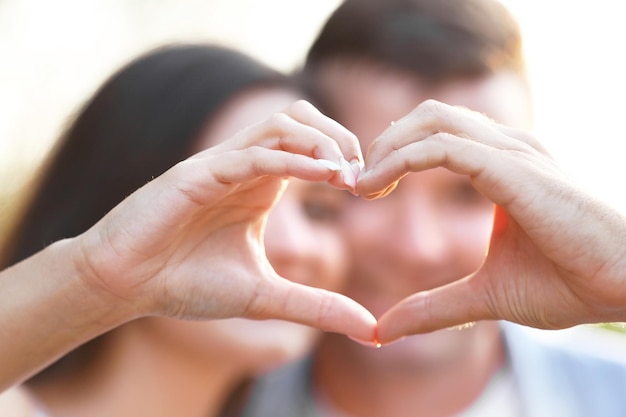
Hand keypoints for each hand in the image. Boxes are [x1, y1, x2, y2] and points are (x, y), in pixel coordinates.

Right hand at [74, 100, 374, 341]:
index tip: (372, 189)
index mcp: (262, 185)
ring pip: (279, 125)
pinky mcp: (197, 173)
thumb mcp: (265, 295)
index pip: (313, 148)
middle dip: (340, 138)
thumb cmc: (188, 283)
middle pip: (302, 120)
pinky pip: (251, 154)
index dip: (347, 159)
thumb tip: (370, 330)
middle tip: (363, 175)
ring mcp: (221, 165)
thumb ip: (316, 306)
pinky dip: (289, 159)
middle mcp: (245, 167)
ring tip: (345, 174)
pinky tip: (321, 175)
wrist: (127, 284)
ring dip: (319, 141)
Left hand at [357, 100, 625, 343]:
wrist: (624, 285)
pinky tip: (376, 188)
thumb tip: (383, 330)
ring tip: (361, 186)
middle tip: (356, 183)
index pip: (434, 134)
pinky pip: (443, 148)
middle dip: (383, 144)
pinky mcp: (513, 168)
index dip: (392, 154)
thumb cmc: (568, 283)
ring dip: (386, 148)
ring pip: (430, 121)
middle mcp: (505, 147)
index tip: (363, 190)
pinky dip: (401, 161)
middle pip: (426, 116)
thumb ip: (434, 308)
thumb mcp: (484, 295)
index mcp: (501, 165)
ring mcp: (512, 151)